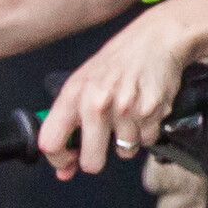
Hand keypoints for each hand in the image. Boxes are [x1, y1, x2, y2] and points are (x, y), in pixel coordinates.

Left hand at [37, 11, 200, 177]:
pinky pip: (147, 142)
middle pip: (91, 162)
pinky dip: (147, 130)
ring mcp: (125, 109)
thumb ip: (71, 123)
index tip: (67, 160)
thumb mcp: (85, 82)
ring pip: (124, 153)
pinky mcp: (151, 112)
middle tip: (103, 141)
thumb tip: (64, 168)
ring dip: (127, 139)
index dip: (58, 159)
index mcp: (74, 94)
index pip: (51, 143)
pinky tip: (144, 109)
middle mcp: (97, 102)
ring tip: (129, 112)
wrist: (157, 39)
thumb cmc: (120, 61)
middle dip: (96, 159)